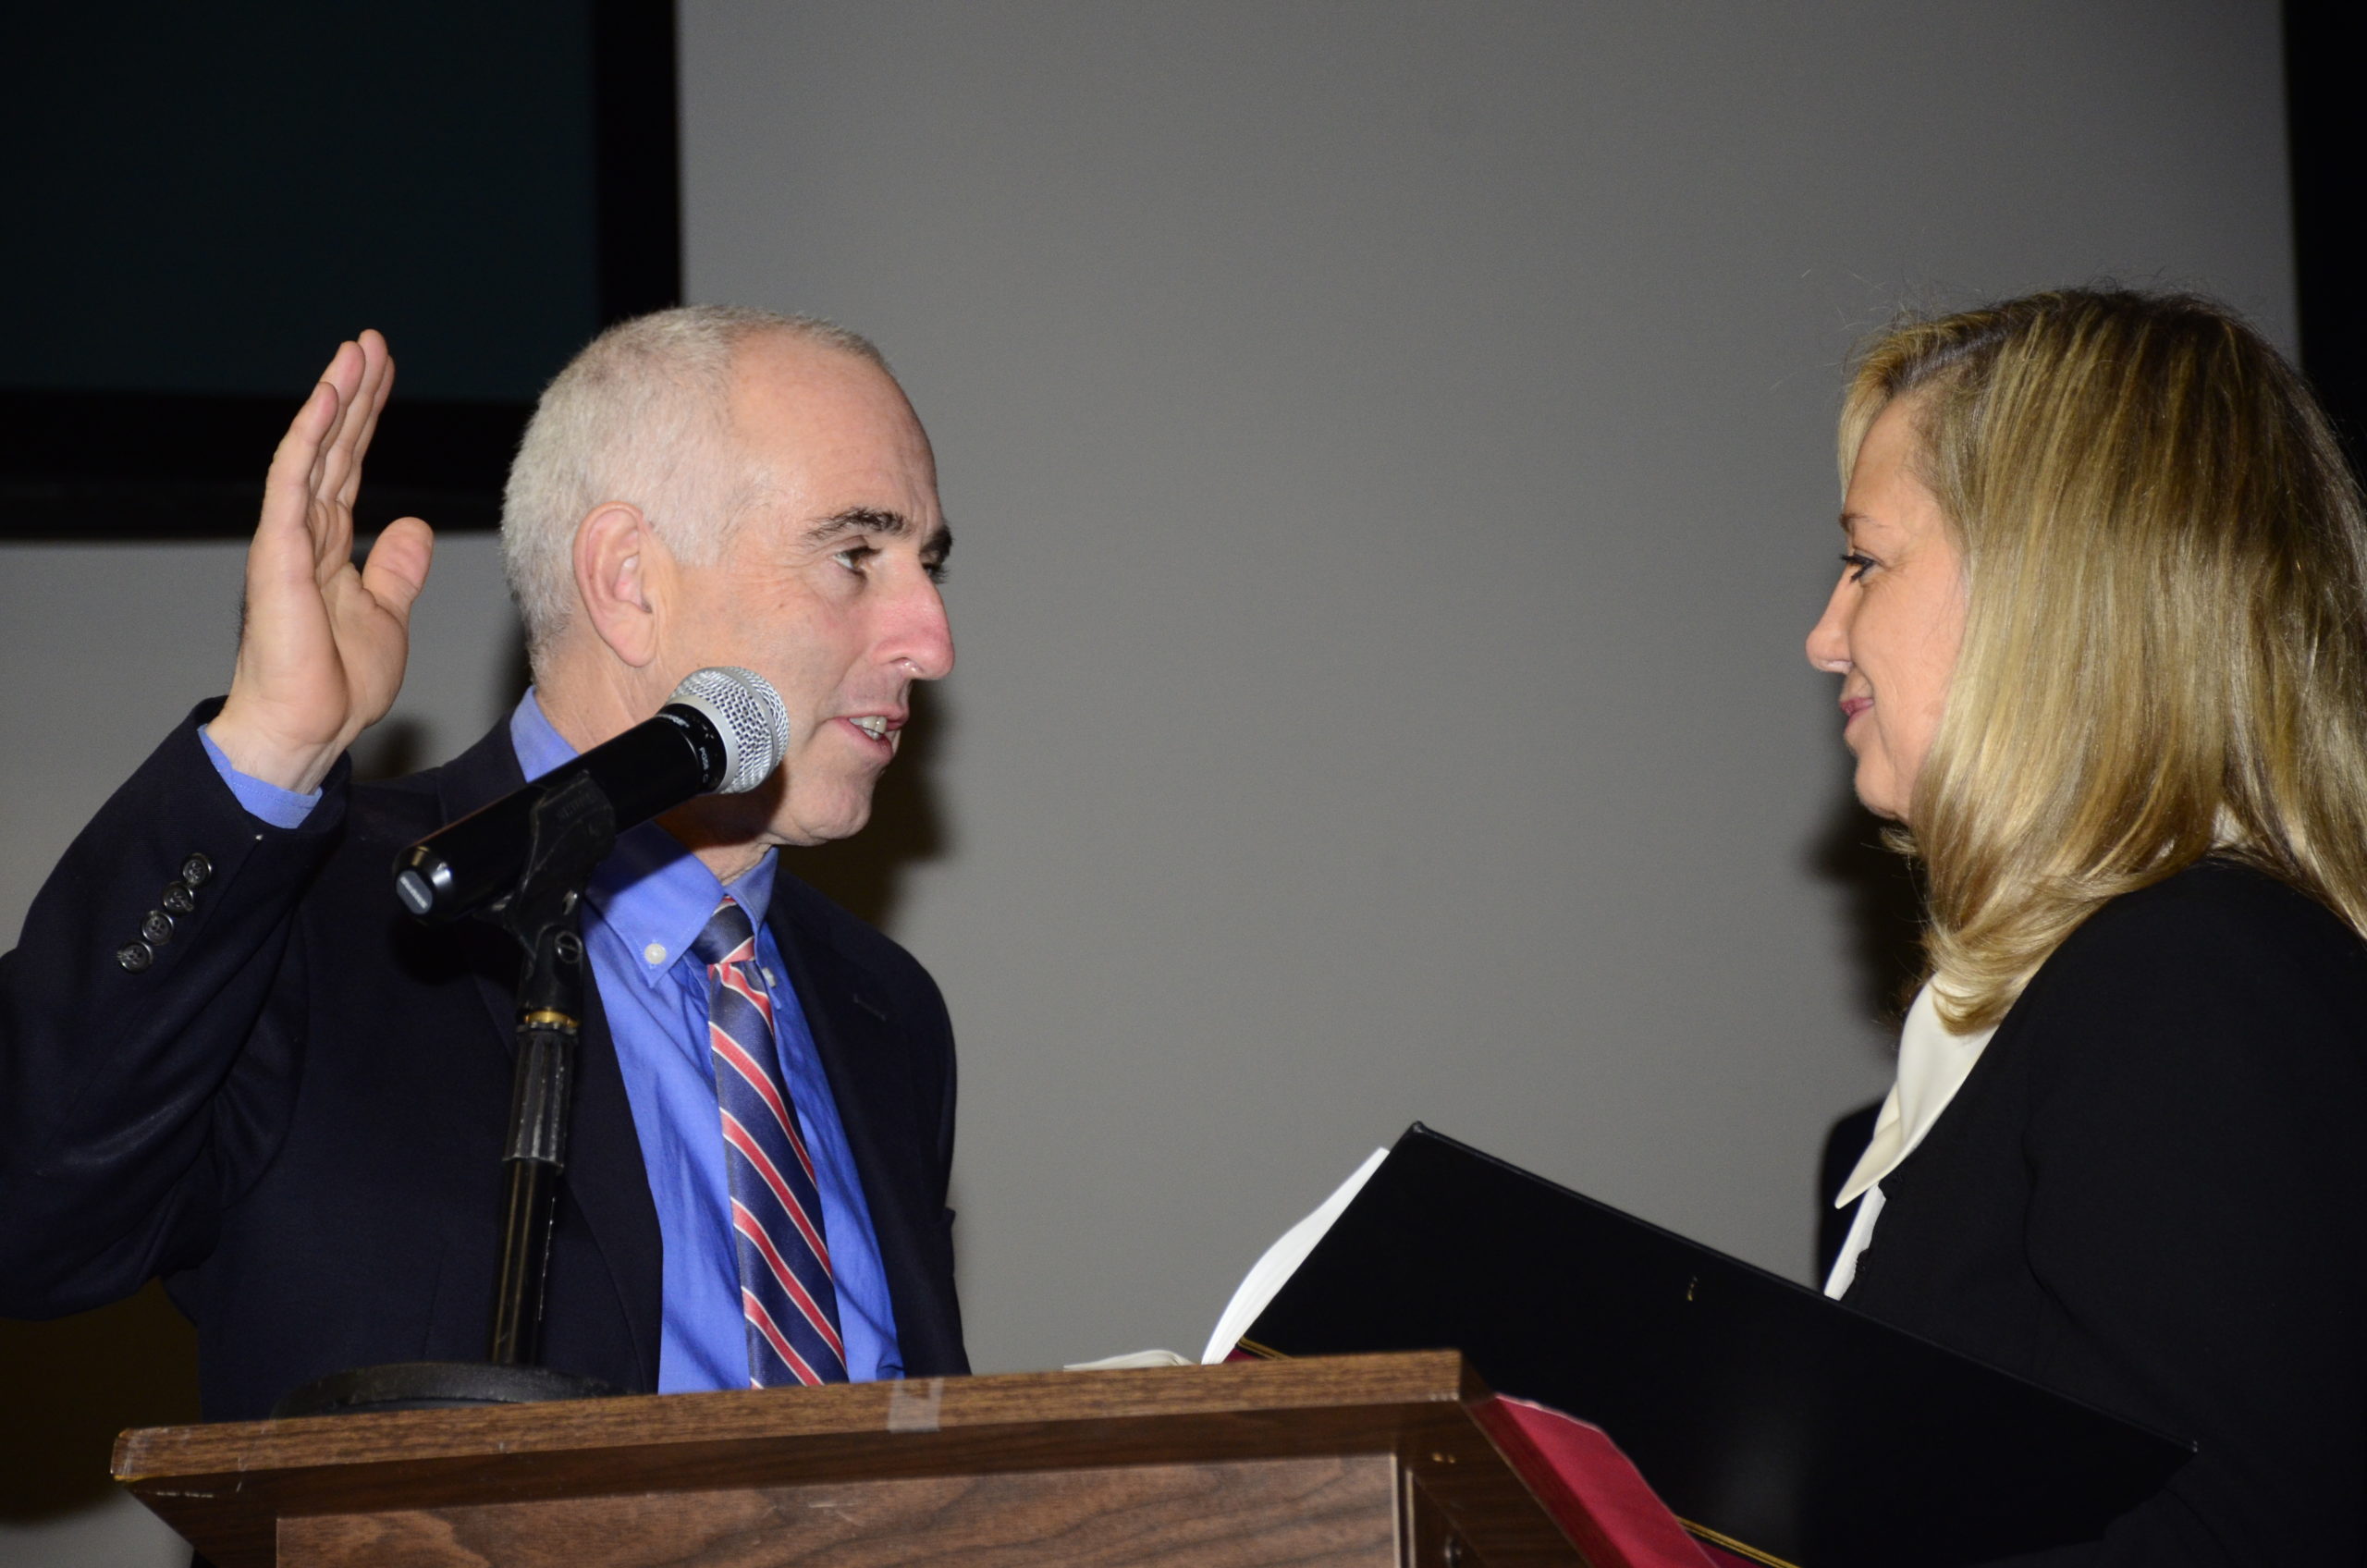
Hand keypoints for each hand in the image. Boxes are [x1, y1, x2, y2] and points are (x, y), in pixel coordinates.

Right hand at [209, 332, 434, 792]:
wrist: (308, 731)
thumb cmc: (336, 684)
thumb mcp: (388, 615)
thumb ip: (397, 569)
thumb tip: (414, 526)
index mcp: (330, 544)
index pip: (350, 463)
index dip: (368, 416)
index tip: (385, 371)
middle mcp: (305, 532)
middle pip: (332, 447)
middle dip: (353, 392)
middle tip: (370, 342)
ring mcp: (288, 540)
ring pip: (311, 453)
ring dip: (333, 400)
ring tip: (352, 352)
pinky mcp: (278, 556)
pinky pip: (292, 485)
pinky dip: (309, 441)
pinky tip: (326, 401)